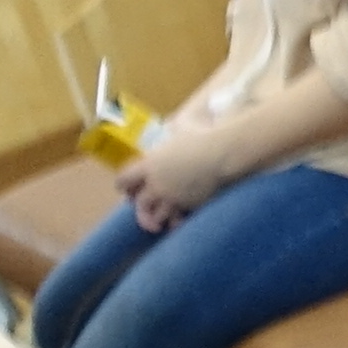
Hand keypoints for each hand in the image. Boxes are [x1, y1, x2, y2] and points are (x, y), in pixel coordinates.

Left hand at [127, 111, 236, 231]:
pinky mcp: (188, 205)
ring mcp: (172, 197)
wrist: (222, 153)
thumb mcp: (183, 127)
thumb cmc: (203, 136)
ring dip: (158, 219)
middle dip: (141, 212)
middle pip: (140, 204)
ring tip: (162, 222)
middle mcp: (157, 184)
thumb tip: (173, 123)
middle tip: (146, 214)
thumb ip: (173, 128)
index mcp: (150, 164)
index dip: (124, 186)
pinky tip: (179, 222)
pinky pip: (176, 221)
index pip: (125, 180)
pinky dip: (176, 223)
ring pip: (156, 217)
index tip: (128, 190)